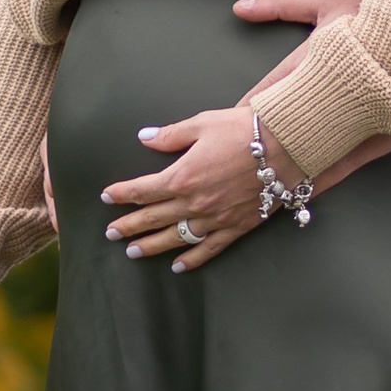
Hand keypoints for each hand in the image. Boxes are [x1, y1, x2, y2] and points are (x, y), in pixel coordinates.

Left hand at [99, 102, 274, 276]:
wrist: (284, 147)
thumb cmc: (242, 130)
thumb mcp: (202, 124)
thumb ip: (170, 135)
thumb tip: (145, 138)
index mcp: (182, 176)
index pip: (142, 190)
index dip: (122, 194)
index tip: (107, 197)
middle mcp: (194, 202)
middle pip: (152, 218)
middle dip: (128, 226)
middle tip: (110, 234)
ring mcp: (214, 219)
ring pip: (175, 238)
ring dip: (151, 246)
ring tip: (133, 252)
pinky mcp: (234, 227)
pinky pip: (208, 249)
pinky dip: (192, 259)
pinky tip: (178, 266)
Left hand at [230, 0, 390, 166]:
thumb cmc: (376, 18)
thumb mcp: (328, 1)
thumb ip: (282, 3)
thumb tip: (238, 10)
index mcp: (316, 66)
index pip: (270, 93)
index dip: (247, 109)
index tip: (229, 120)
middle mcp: (332, 100)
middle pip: (285, 127)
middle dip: (260, 142)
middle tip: (236, 156)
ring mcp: (356, 123)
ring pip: (311, 152)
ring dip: (287, 164)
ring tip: (263, 179)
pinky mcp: (378, 138)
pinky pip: (342, 164)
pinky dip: (321, 175)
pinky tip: (304, 190)